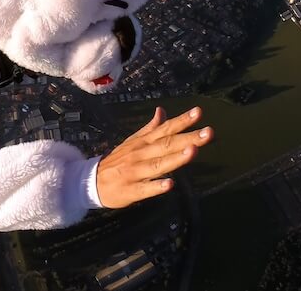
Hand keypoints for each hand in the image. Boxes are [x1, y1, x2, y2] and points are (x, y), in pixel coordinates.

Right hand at [96, 107, 212, 207]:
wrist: (92, 181)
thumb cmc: (118, 160)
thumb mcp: (133, 141)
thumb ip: (150, 128)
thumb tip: (162, 111)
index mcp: (143, 142)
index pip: (166, 129)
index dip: (182, 121)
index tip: (199, 113)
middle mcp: (141, 153)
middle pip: (167, 145)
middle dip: (188, 138)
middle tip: (209, 132)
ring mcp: (136, 171)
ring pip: (158, 164)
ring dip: (176, 158)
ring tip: (193, 151)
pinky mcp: (131, 190)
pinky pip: (145, 189)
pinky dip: (156, 186)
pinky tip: (169, 185)